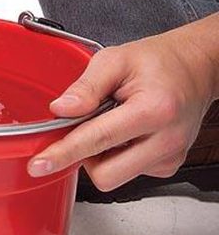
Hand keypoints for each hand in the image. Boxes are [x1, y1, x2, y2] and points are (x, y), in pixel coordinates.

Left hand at [28, 18, 218, 190]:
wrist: (193, 68)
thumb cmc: (156, 60)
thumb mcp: (114, 59)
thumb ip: (85, 86)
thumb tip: (60, 109)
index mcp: (153, 110)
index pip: (98, 139)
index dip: (64, 152)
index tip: (40, 163)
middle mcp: (165, 140)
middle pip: (106, 173)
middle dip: (82, 154)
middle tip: (80, 123)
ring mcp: (169, 157)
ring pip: (114, 175)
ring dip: (99, 152)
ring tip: (110, 118)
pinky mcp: (167, 165)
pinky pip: (127, 171)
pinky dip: (115, 153)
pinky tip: (124, 128)